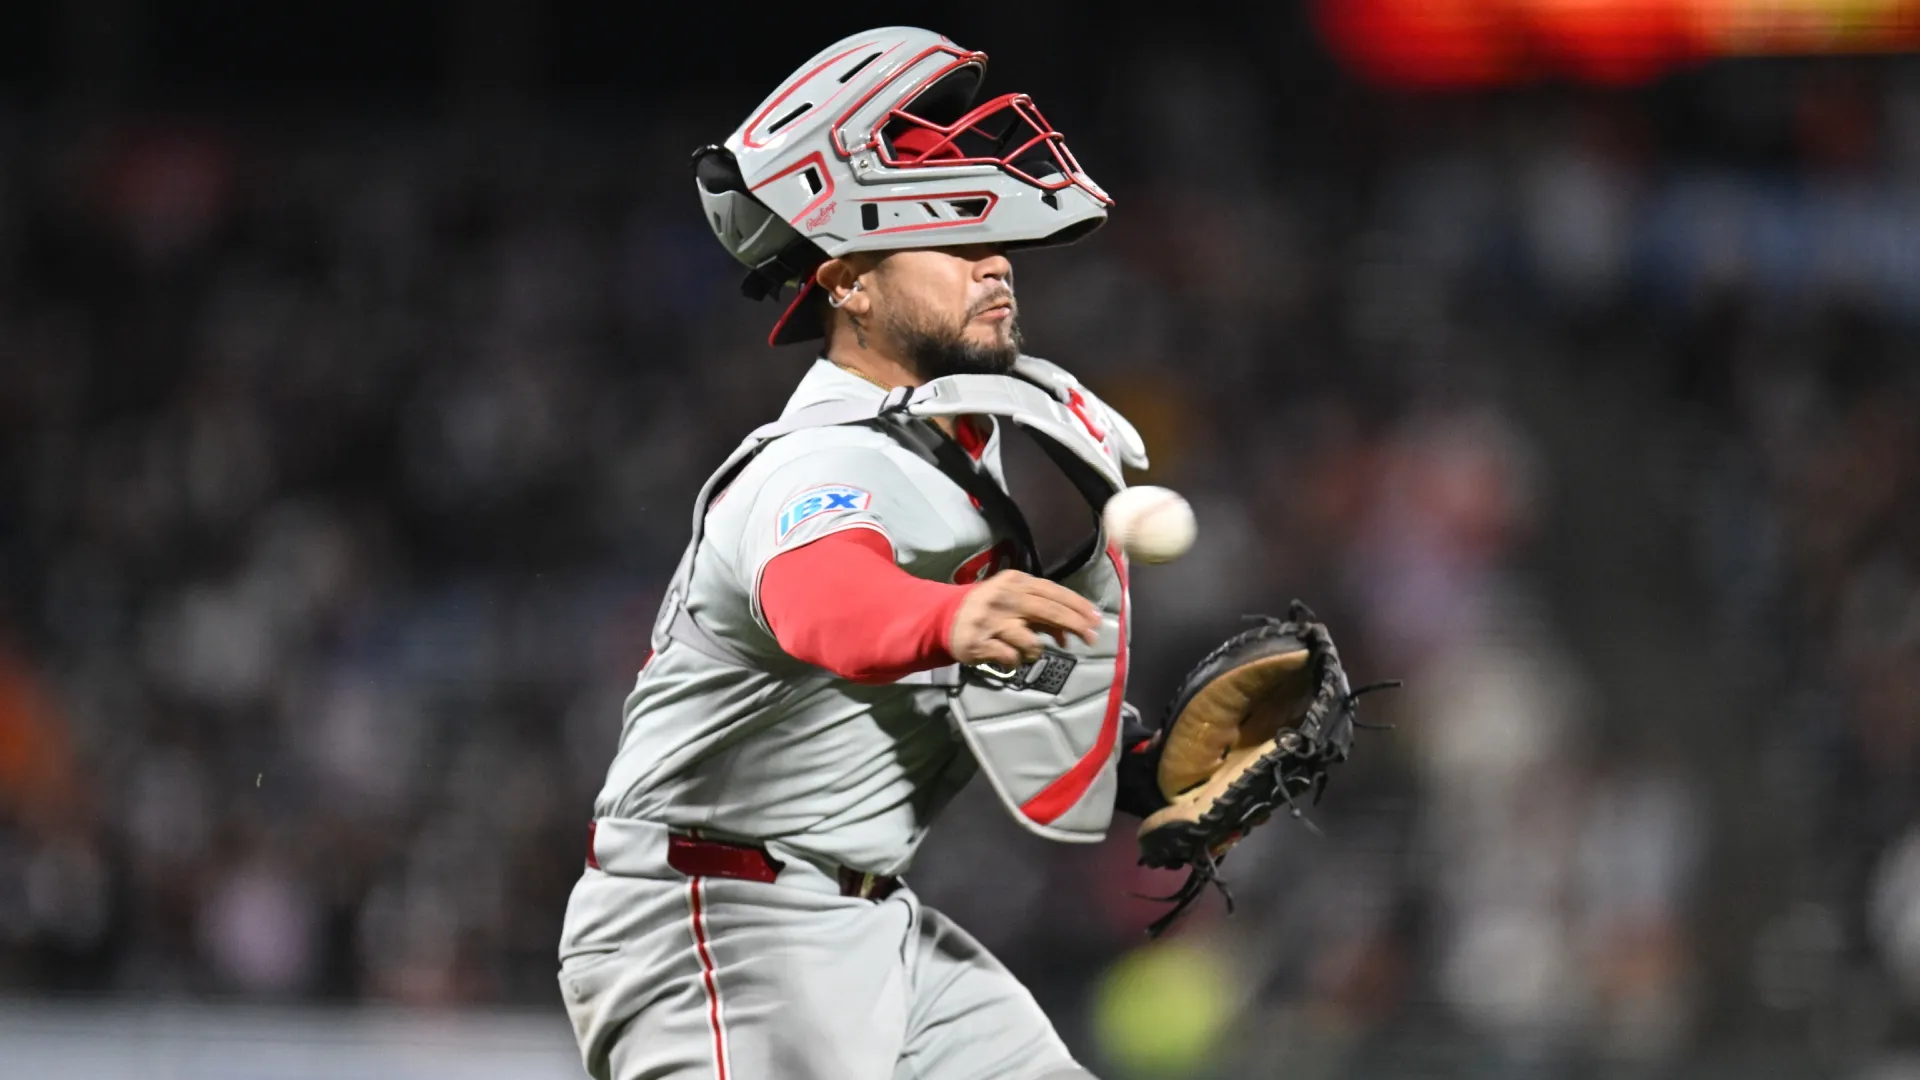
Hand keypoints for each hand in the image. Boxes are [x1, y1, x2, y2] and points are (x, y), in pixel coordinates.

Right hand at [947, 570, 1100, 669]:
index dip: (1078, 606)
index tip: (1096, 619)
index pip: (1054, 591)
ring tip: (1028, 651)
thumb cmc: (990, 608)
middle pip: (1049, 611)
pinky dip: (1015, 660)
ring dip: (1036, 650)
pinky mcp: (979, 643)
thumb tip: (1070, 634)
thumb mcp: (1015, 602)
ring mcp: (991, 621)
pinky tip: (1008, 657)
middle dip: (1074, 625)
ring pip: (1031, 641)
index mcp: (1015, 581)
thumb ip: (1043, 614)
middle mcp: (1004, 598)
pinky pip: (1011, 657)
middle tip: (1091, 639)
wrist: (945, 617)